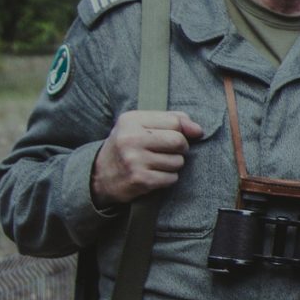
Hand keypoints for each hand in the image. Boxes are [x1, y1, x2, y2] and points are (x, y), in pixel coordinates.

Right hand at [91, 110, 205, 205]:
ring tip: (157, 163)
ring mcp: (134, 160)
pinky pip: (172, 178)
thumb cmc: (128, 146)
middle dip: (181, 148)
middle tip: (168, 151)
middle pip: (178, 141)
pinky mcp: (140, 179)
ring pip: (178, 161)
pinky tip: (154, 175)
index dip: (183, 130)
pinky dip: (168, 178)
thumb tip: (198, 130)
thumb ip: (172, 119)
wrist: (101, 175)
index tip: (178, 136)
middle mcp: (131, 139)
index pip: (175, 121)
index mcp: (131, 120)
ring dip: (173, 164)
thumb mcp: (141, 125)